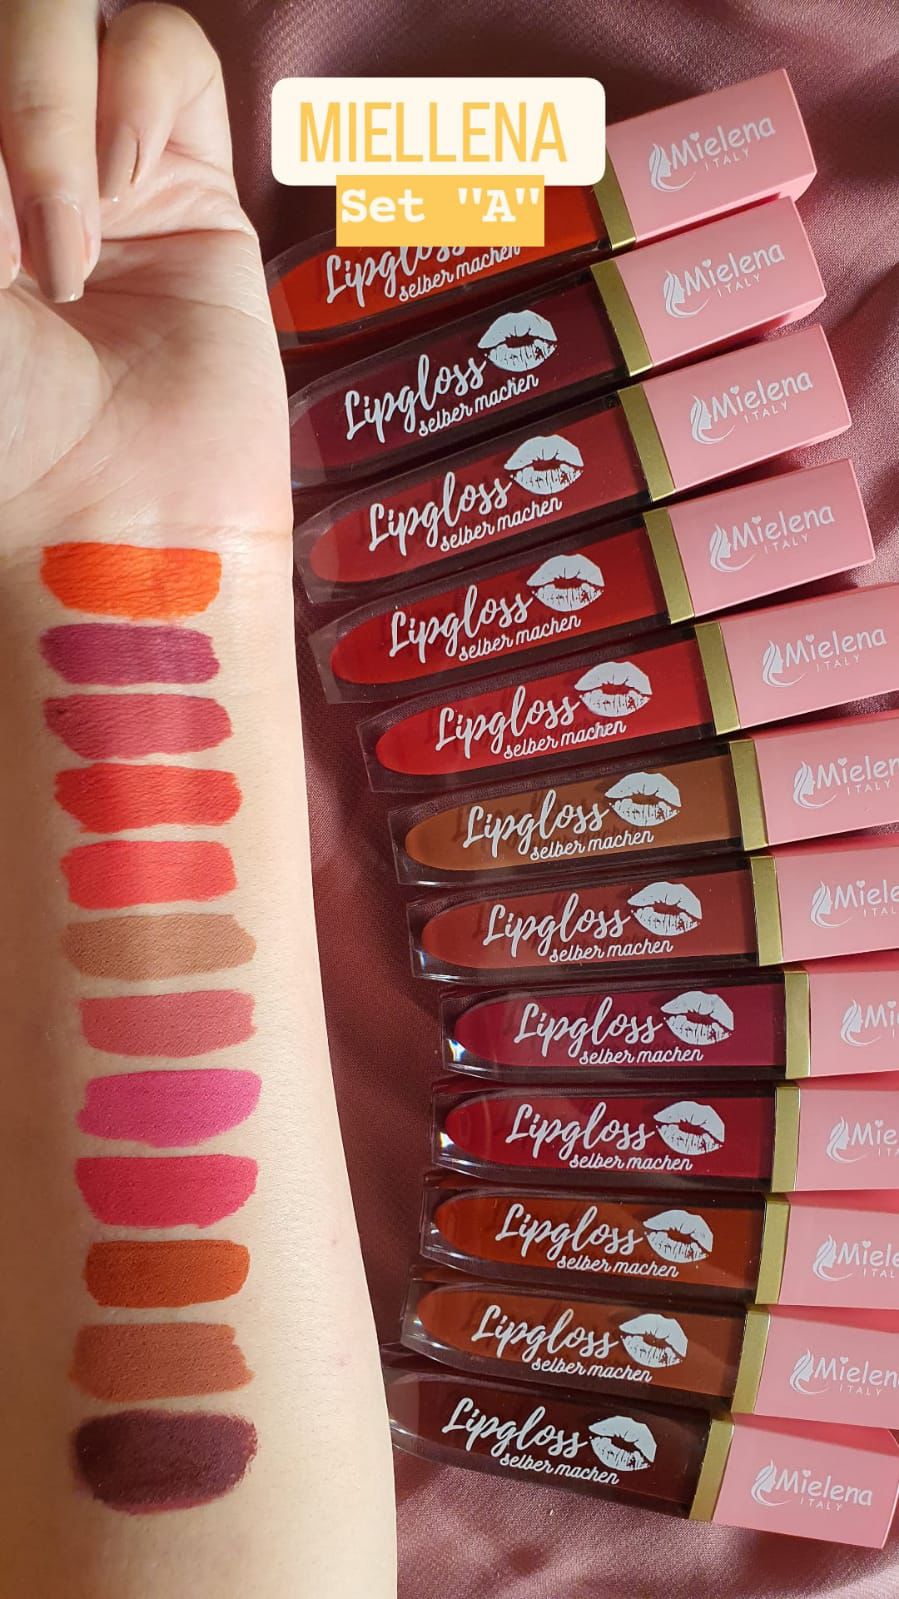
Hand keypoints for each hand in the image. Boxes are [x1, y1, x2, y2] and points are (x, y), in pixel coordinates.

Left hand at [0, 0, 289, 548]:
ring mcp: (102, 164)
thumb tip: (19, 109)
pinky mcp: (192, 184)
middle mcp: (13, 165)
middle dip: (8, 106)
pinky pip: (167, 48)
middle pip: (8, 20)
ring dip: (52, 112)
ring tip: (68, 245)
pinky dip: (136, 95)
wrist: (106, 523)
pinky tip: (123, 190)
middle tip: (7, 238)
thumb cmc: (2, 430)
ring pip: (70, 17)